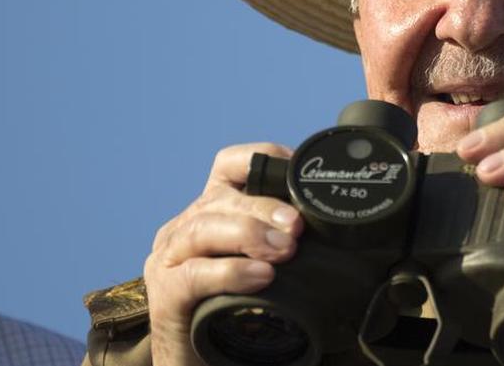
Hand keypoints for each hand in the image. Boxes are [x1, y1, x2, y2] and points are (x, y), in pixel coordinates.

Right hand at [143, 144, 302, 365]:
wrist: (202, 363)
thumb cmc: (240, 308)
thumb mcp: (264, 262)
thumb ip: (285, 239)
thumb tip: (339, 226)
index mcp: (212, 211)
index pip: (229, 166)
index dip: (260, 157)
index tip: (293, 168)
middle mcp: (185, 228)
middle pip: (221, 200)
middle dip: (265, 207)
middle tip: (299, 227)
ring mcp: (168, 259)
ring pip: (203, 229)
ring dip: (249, 235)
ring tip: (285, 251)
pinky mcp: (164, 294)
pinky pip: (193, 274)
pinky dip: (231, 272)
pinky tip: (261, 277)